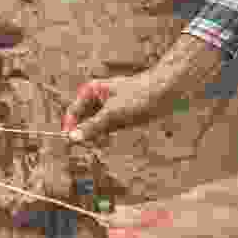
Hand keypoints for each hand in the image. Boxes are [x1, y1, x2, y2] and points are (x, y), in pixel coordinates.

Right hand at [62, 72, 176, 141]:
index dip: (69, 128)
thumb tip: (72, 138)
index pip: (72, 113)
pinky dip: (105, 136)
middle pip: (82, 121)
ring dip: (95, 137)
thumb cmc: (140, 96)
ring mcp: (108, 107)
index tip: (70, 144)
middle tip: (88, 147)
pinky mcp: (119, 115)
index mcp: (91, 92)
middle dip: (84, 134)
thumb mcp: (113, 114)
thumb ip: (91, 127)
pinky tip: (108, 141)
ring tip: (101, 144)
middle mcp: (97, 99)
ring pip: (94, 126)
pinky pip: (106, 128)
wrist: (168, 90)